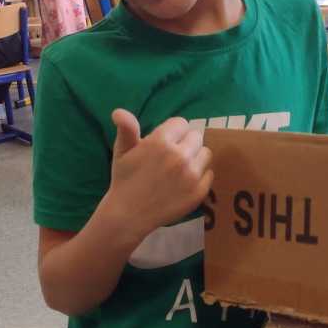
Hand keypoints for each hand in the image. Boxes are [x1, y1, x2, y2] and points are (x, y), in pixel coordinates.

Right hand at [106, 109, 212, 245]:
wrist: (128, 215)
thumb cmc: (124, 180)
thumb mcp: (122, 151)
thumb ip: (127, 128)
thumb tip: (119, 111)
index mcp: (161, 142)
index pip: (181, 123)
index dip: (173, 132)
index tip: (164, 143)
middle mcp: (179, 156)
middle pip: (196, 136)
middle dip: (185, 143)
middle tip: (172, 156)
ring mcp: (191, 175)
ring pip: (205, 154)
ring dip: (195, 158)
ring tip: (180, 168)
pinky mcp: (199, 192)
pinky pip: (209, 174)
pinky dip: (200, 176)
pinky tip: (184, 182)